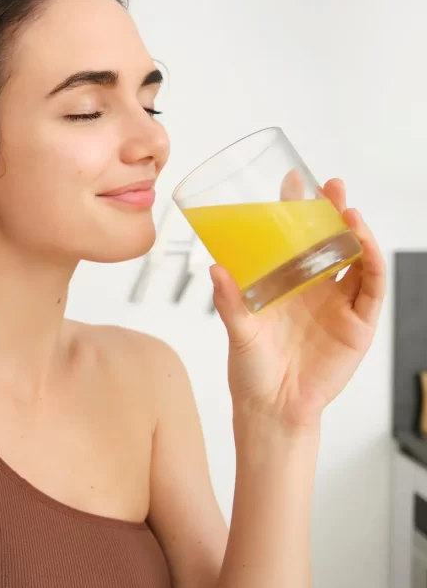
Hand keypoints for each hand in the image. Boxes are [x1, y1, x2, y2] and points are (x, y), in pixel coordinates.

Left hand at [210, 178, 385, 430]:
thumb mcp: (238, 329)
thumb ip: (229, 300)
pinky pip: (371, 289)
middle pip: (332, 241)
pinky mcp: (358, 326)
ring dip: (357, 233)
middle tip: (330, 186)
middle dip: (334, 211)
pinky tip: (365, 244)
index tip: (293, 179)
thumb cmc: (251, 368)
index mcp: (287, 283)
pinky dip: (372, 264)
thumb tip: (214, 268)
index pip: (296, 237)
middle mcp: (316, 289)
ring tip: (348, 210)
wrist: (271, 407)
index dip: (297, 209)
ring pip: (356, 260)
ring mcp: (340, 305)